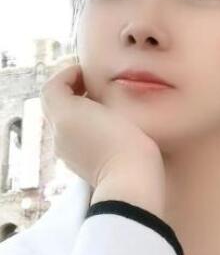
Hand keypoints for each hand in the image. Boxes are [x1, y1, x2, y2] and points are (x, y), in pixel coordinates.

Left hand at [40, 56, 165, 193]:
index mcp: (64, 115)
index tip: (89, 72)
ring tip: (104, 107)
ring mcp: (66, 153)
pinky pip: (73, 139)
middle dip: (73, 91)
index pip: (52, 87)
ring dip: (79, 110)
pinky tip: (106, 130)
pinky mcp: (77, 166)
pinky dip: (83, 128)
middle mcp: (58, 135)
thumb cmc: (127, 142)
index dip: (68, 74)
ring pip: (64, 122)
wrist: (131, 182)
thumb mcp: (114, 107)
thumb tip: (93, 91)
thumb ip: (97, 92)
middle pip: (56, 105)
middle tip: (95, 86)